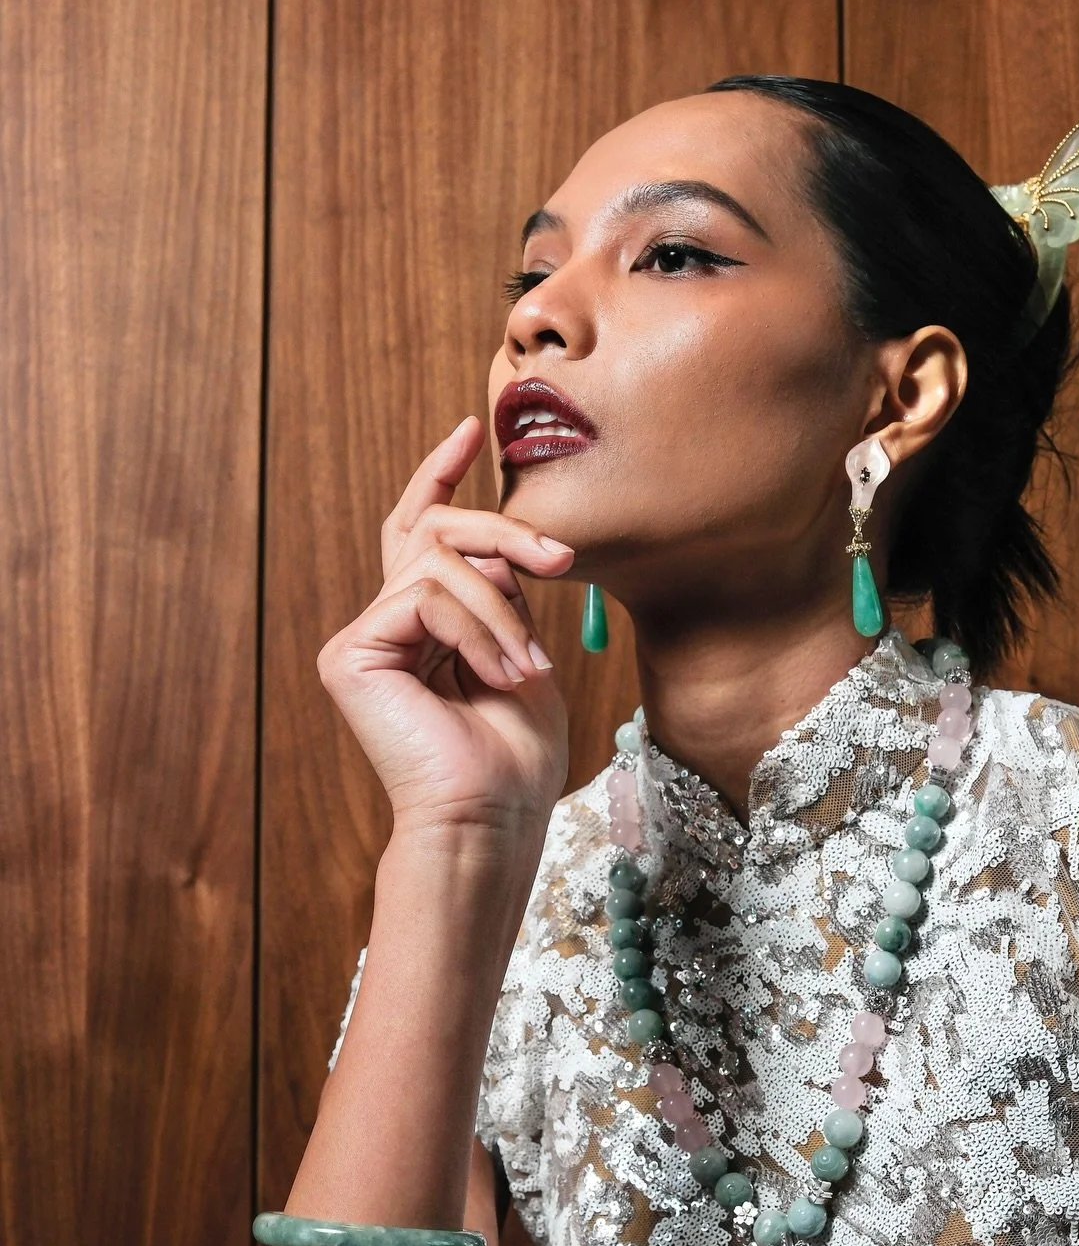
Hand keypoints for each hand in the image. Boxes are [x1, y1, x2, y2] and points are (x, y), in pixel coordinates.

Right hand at [317, 416, 572, 837]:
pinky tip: (499, 674)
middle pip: (435, 530)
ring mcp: (362, 638)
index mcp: (424, 625)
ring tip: (527, 666)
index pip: (422, 530)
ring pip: (439, 561)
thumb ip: (506, 596)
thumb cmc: (514, 756)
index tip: (471, 428)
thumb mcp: (523, 654)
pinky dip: (477, 629)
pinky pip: (424, 597)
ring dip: (502, 609)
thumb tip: (508, 547)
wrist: (490, 817)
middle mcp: (385, 625)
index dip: (441, 477)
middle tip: (561, 559)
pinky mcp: (349, 653)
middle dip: (504, 532)